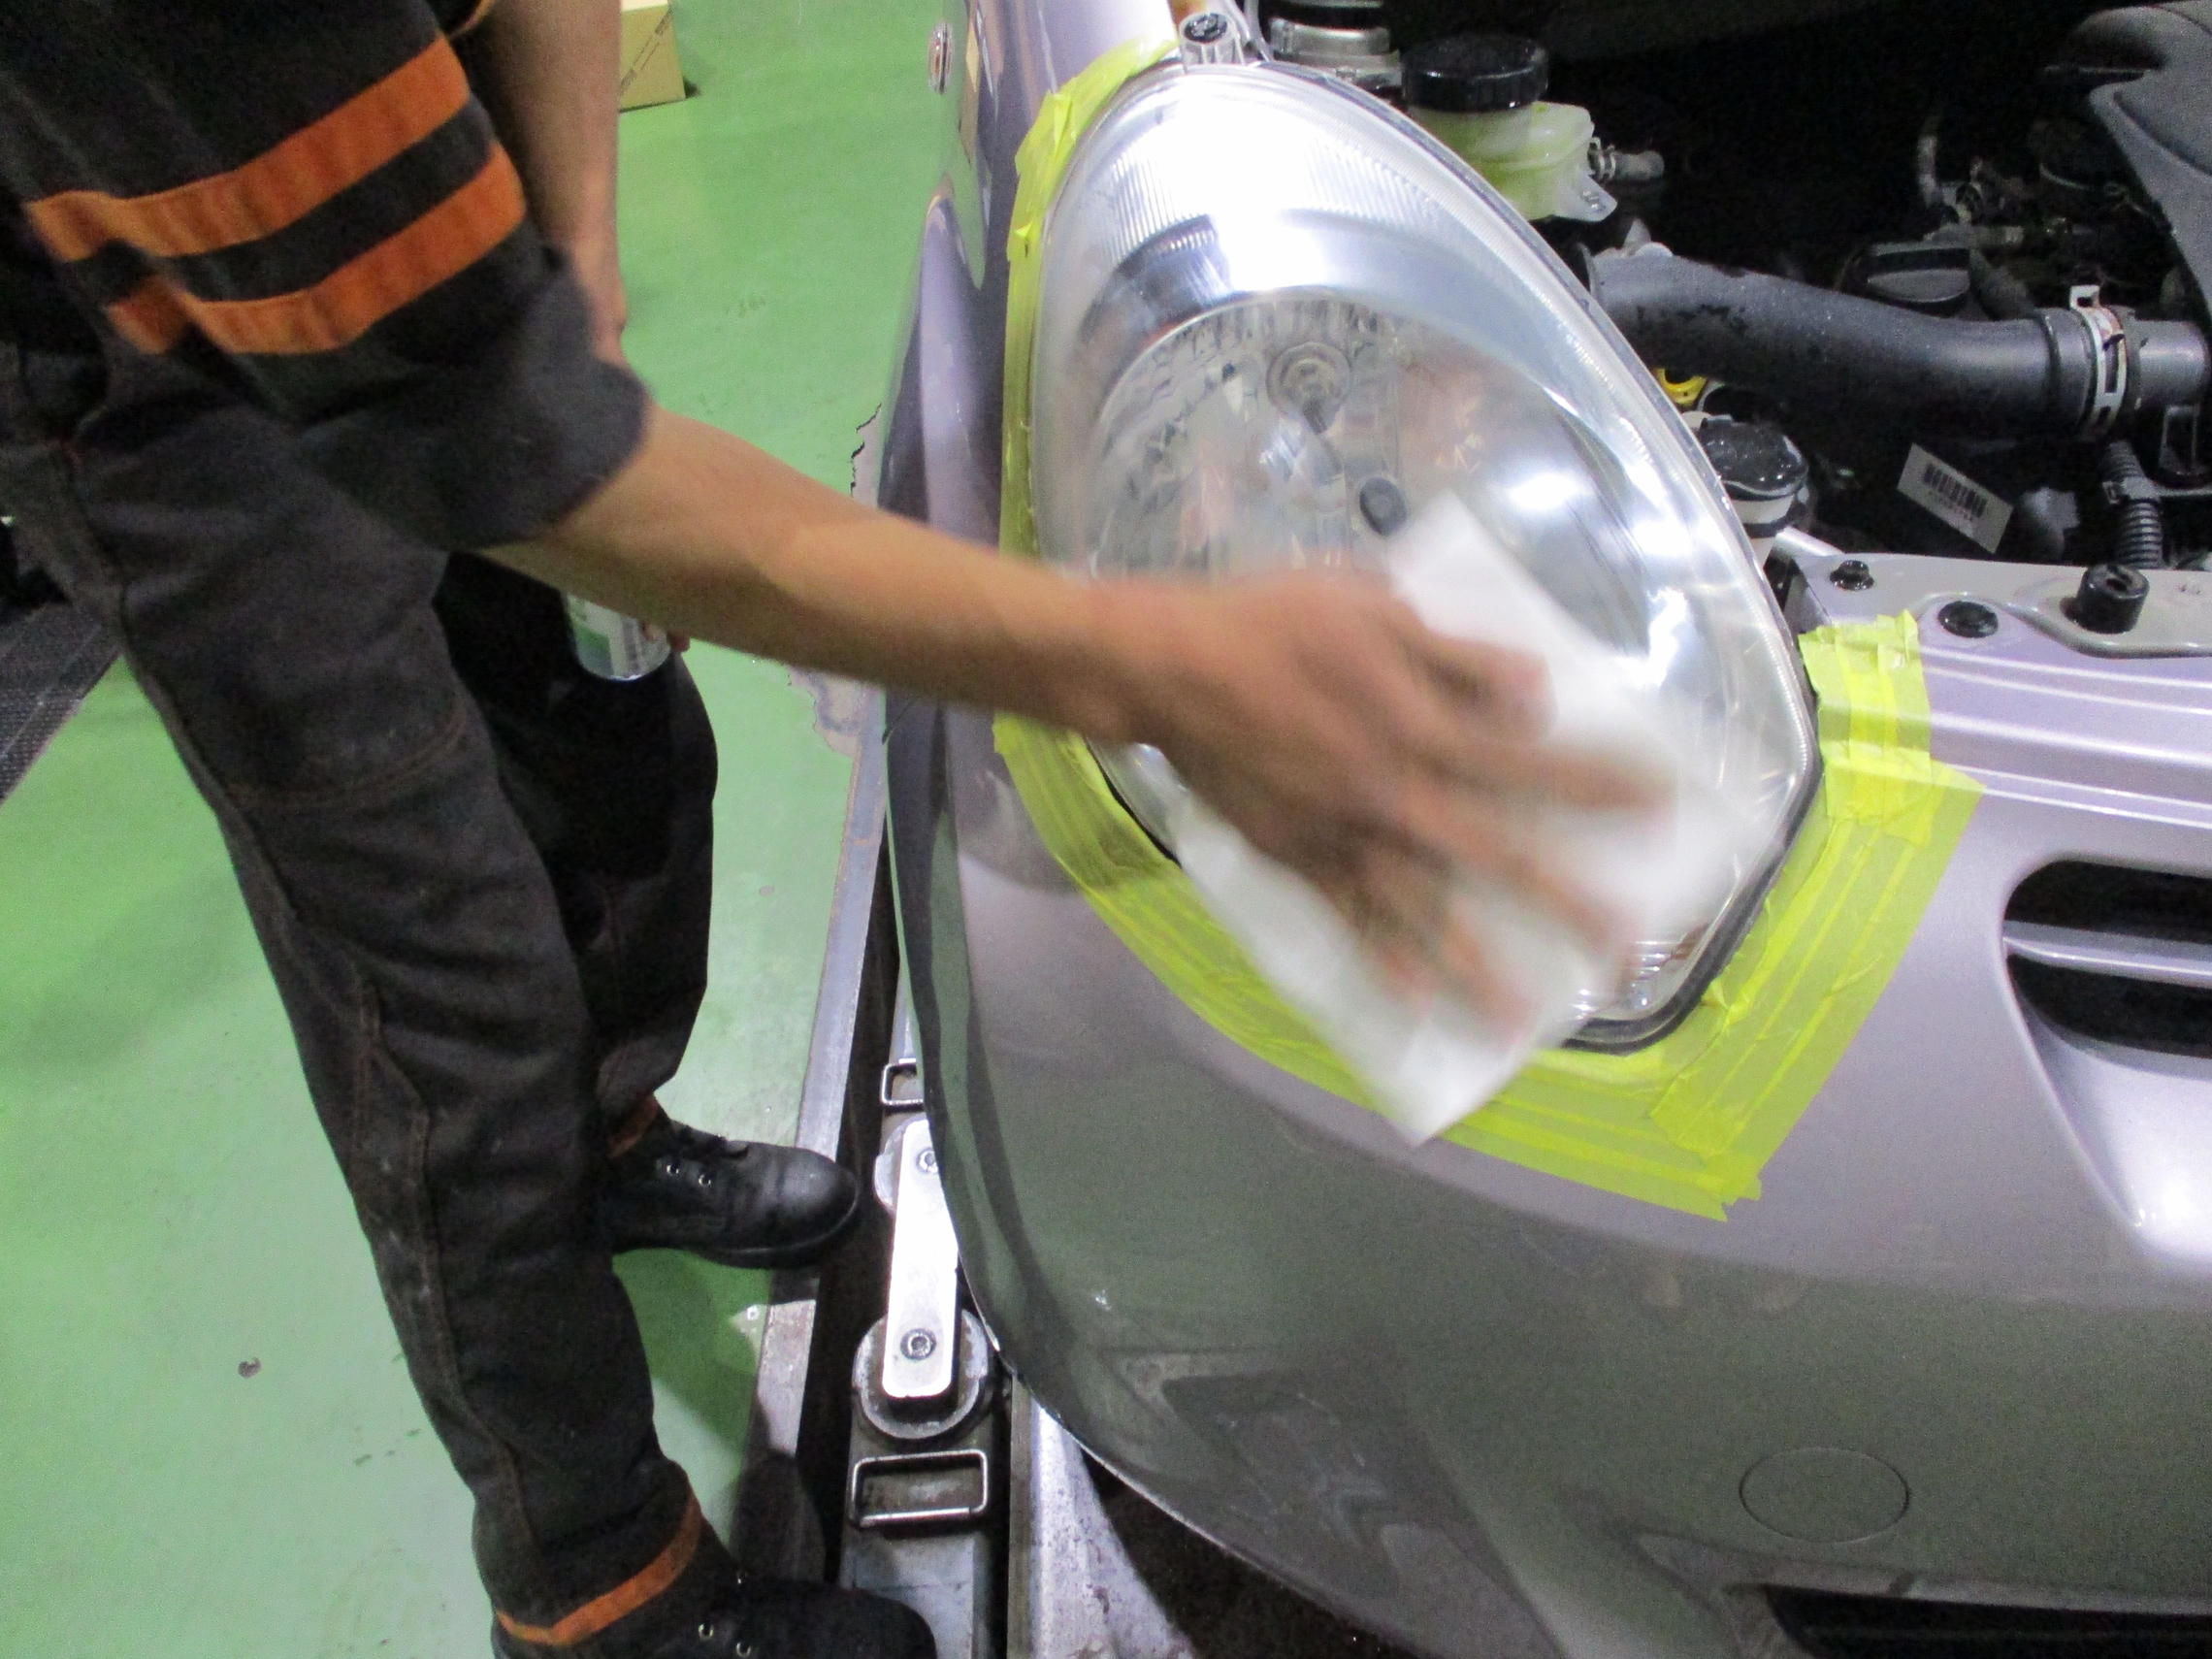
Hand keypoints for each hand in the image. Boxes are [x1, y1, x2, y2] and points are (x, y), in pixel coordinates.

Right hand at [1095, 572, 1662, 1021]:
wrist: (1167, 668)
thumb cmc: (1275, 621)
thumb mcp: (1375, 607)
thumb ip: (1458, 656)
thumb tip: (1536, 696)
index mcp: (1422, 724)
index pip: (1533, 762)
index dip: (1599, 782)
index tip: (1662, 803)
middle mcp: (1395, 794)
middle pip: (1498, 856)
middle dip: (1564, 904)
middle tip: (1624, 950)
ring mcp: (1345, 834)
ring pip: (1423, 908)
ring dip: (1473, 965)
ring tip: (1519, 1018)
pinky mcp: (1298, 855)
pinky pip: (1347, 916)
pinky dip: (1377, 957)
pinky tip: (1409, 997)